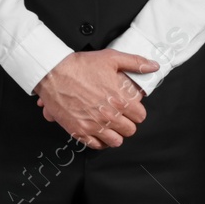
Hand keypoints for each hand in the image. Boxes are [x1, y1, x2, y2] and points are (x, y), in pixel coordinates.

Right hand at [33, 49, 157, 147]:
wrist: (51, 73)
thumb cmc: (78, 66)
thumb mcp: (110, 58)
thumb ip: (135, 63)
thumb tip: (153, 66)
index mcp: (120, 100)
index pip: (140, 116)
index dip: (136, 111)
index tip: (129, 107)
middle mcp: (109, 116)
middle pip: (130, 130)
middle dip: (126, 122)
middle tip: (118, 115)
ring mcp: (94, 125)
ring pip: (116, 141)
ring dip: (114, 134)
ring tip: (109, 125)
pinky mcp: (80, 131)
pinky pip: (97, 145)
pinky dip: (99, 141)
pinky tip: (97, 131)